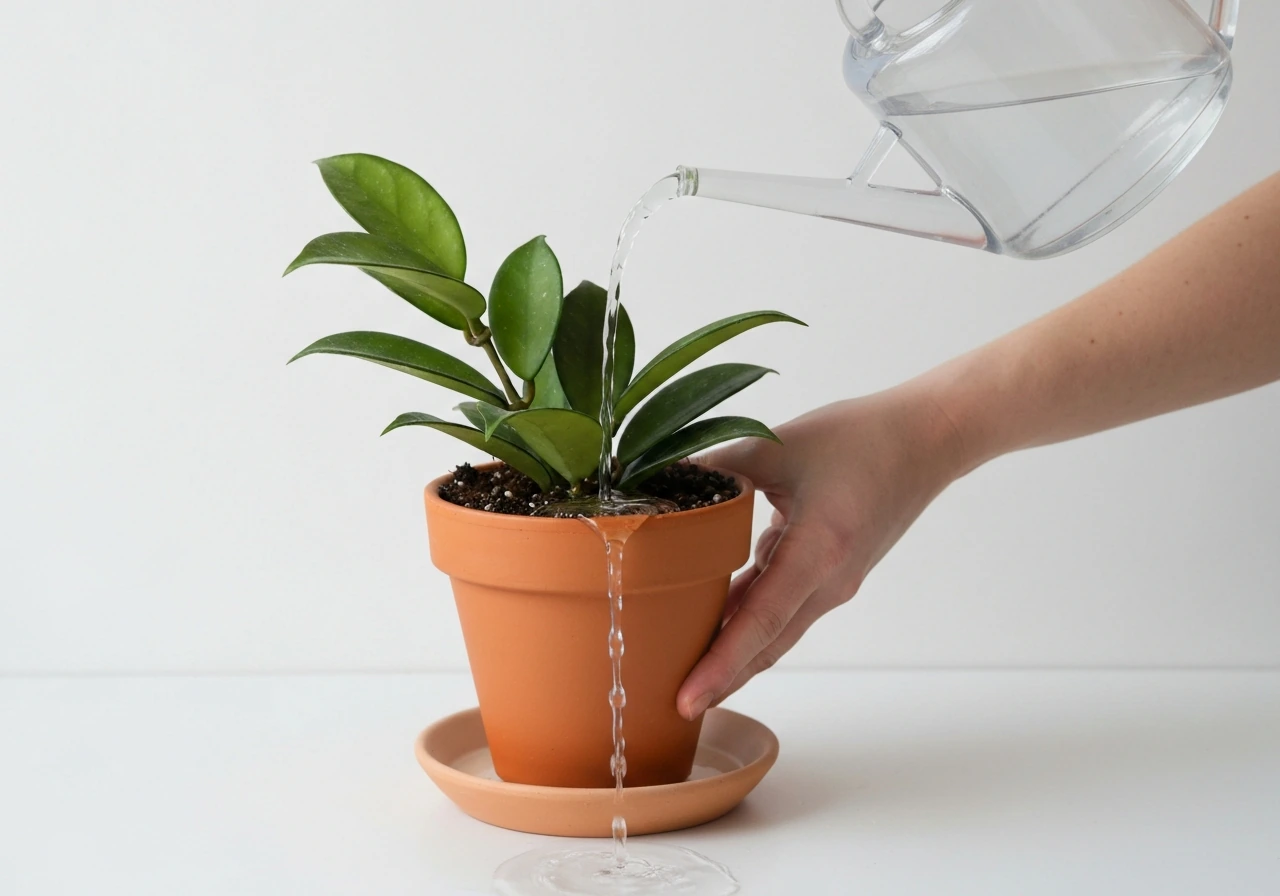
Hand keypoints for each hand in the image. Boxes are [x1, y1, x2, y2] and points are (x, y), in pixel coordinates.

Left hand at [677, 382, 968, 718]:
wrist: (928, 438)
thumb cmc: (862, 438)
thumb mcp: (780, 446)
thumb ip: (717, 467)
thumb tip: (657, 481)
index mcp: (817, 554)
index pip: (759, 625)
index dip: (720, 666)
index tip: (687, 700)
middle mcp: (829, 582)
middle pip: (766, 645)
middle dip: (720, 677)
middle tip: (672, 705)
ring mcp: (835, 582)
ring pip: (775, 630)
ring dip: (734, 651)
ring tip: (683, 668)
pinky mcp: (833, 572)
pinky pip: (785, 605)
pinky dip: (750, 618)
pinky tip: (713, 617)